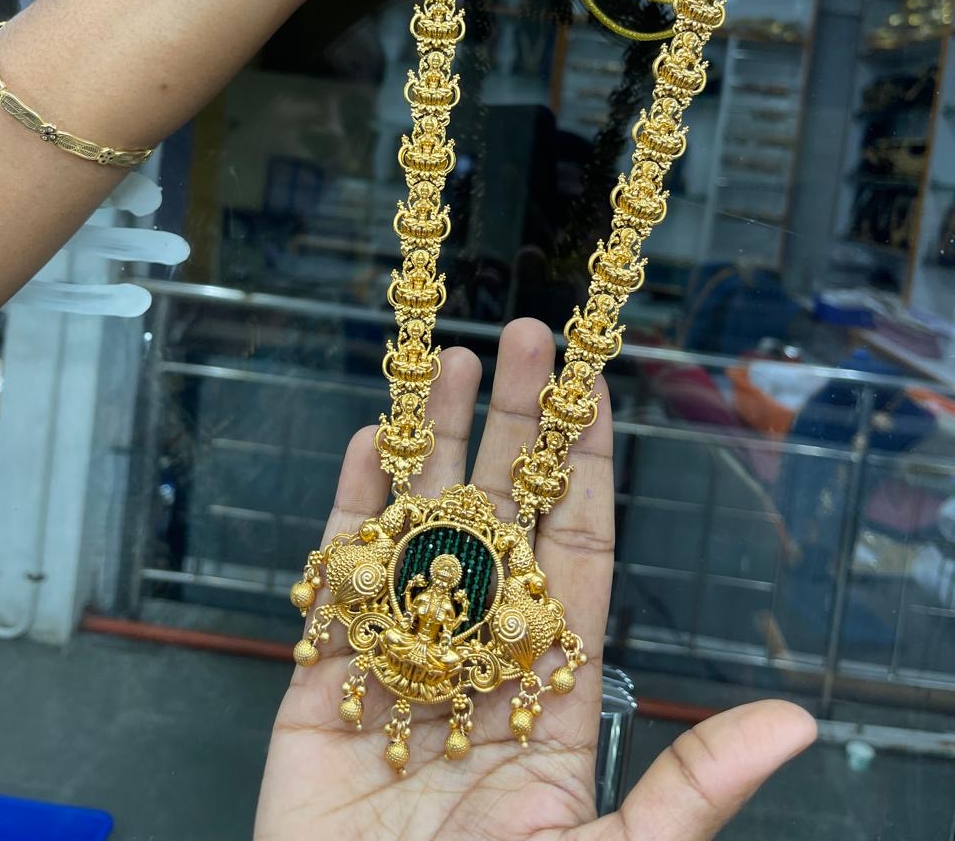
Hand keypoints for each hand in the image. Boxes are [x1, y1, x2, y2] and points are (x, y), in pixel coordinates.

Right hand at [255, 319, 815, 840]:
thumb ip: (689, 783)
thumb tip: (798, 723)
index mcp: (551, 687)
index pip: (575, 548)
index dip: (582, 465)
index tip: (591, 386)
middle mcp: (477, 656)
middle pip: (499, 514)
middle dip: (511, 424)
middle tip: (519, 336)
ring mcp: (400, 663)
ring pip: (420, 527)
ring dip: (433, 444)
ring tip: (446, 360)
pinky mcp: (321, 687)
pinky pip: (339, 582)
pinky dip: (351, 508)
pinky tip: (371, 444)